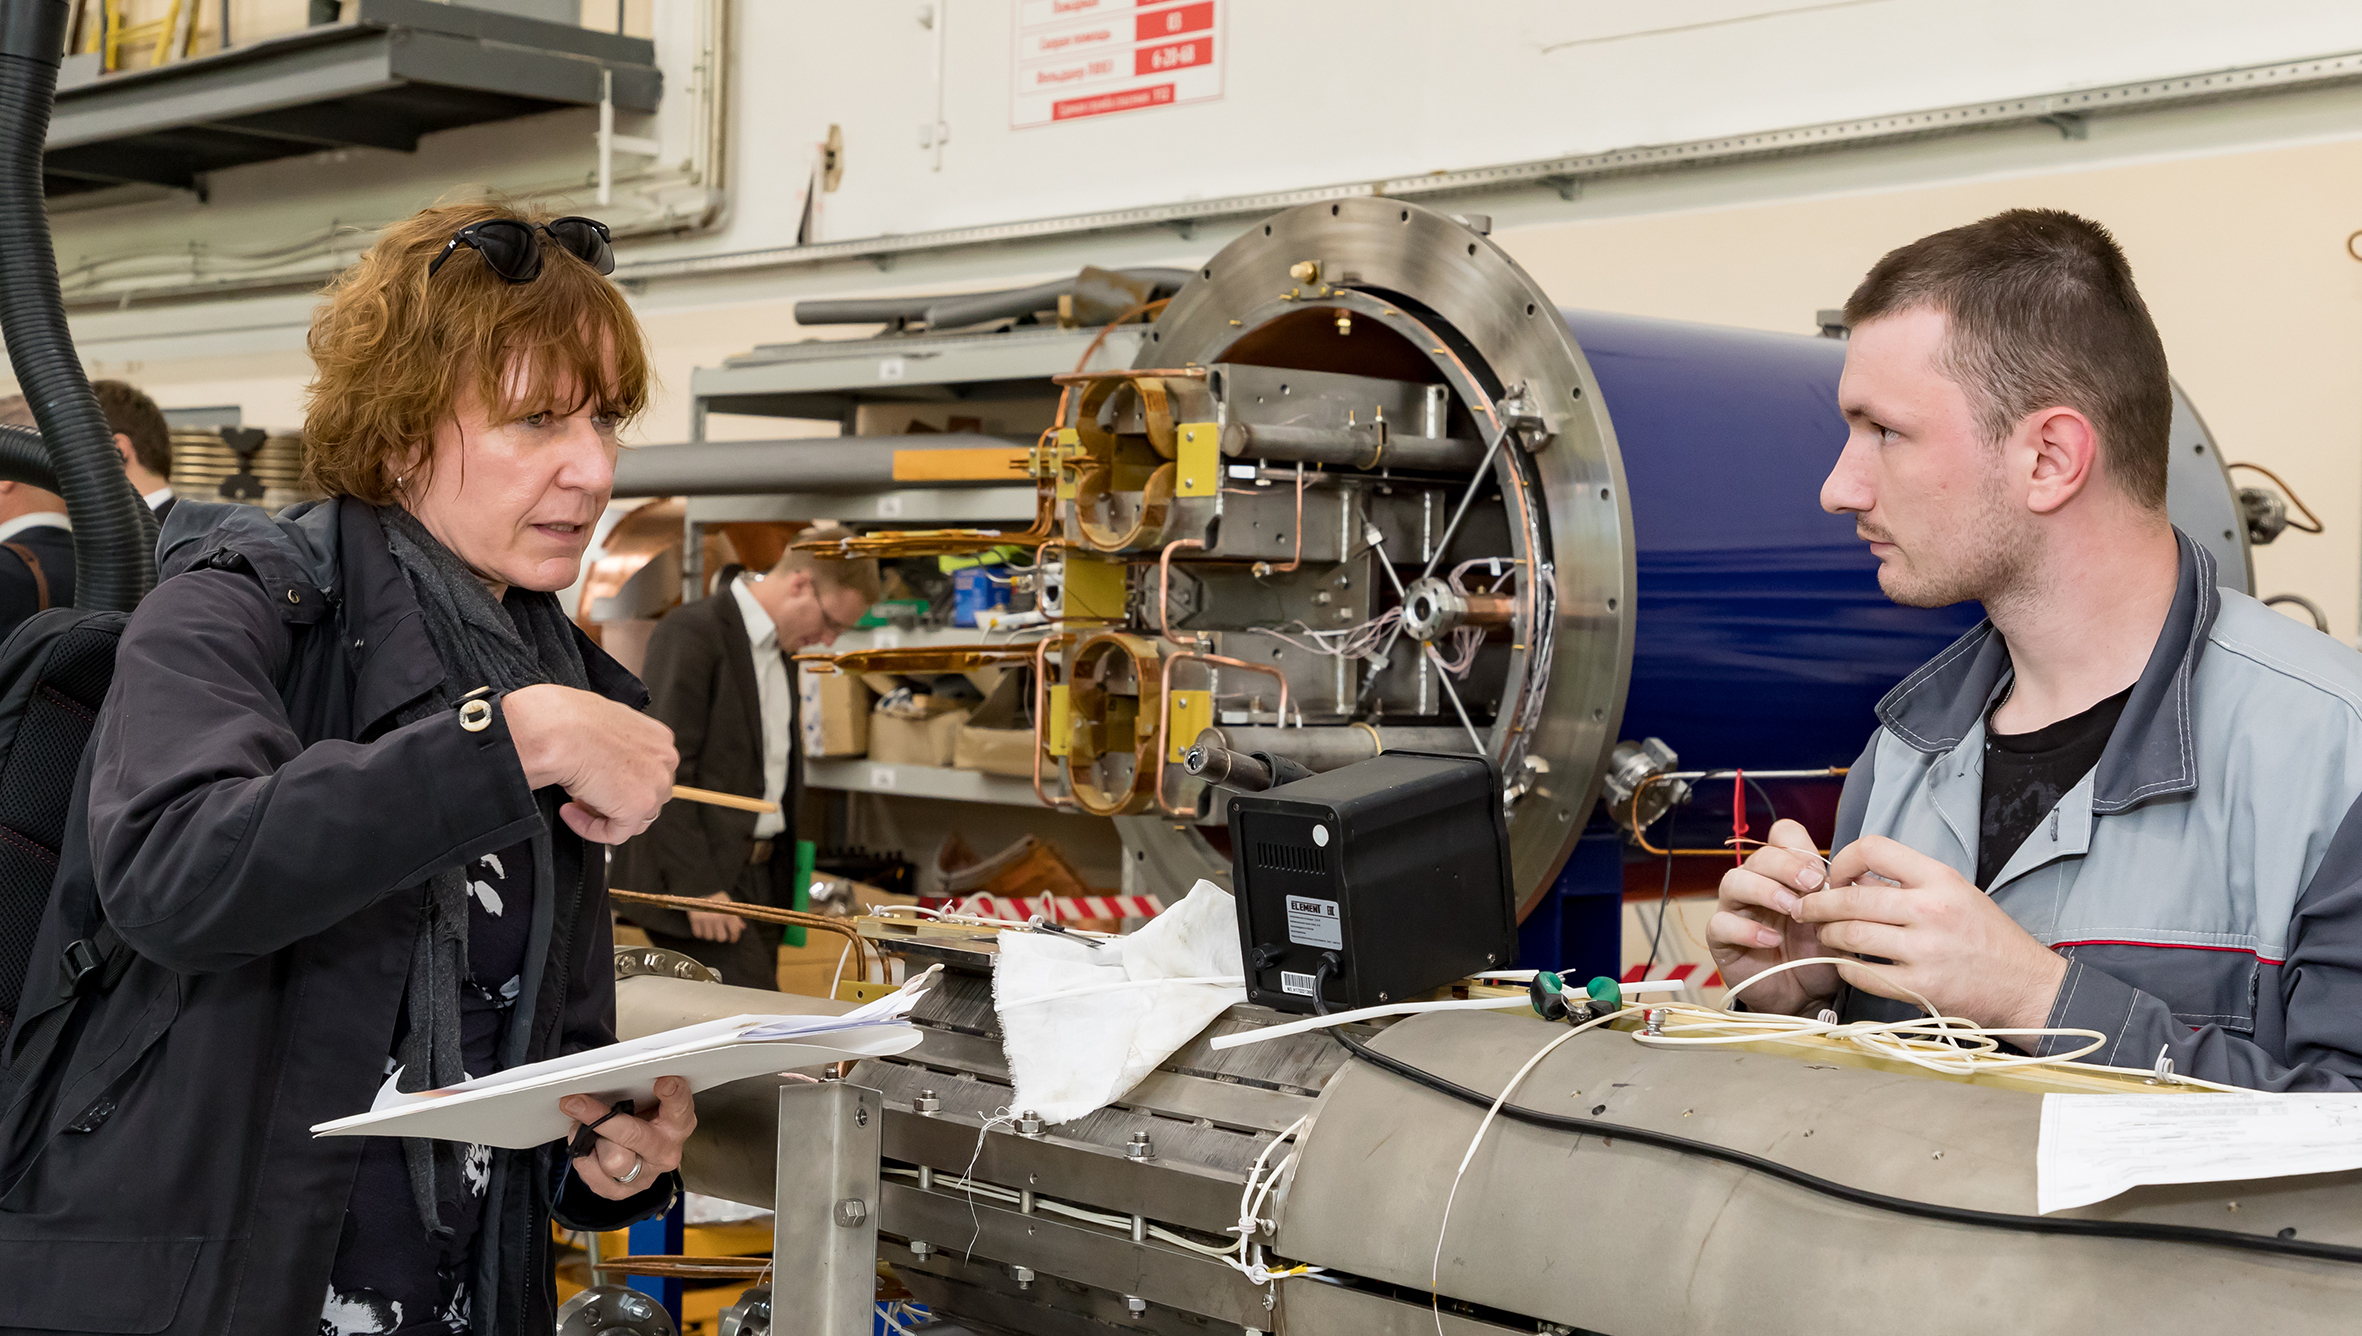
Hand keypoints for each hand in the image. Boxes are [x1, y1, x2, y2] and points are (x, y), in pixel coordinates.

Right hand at [503, 684, 677, 844]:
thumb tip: (605, 763)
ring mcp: (655, 784)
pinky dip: (589, 828)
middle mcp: (664, 759)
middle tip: (583, 793)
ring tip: (574, 800)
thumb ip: (614, 746)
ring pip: (633, 816)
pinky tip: (569, 811)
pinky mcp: (637, 807)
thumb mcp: (602, 726)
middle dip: (614, 799)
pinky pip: (615, 833)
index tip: (596, 781)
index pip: (649, 772)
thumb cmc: (567, 720)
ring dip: (601, 813)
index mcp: (658, 738)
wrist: (557, 729)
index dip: (619, 782)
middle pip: (646, 795)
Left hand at [561, 1076, 696, 1200]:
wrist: (639, 1155)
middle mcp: (666, 1150)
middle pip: (633, 1136)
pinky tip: (589, 1148)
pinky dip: (585, 1158)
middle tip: (575, 1103)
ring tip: (590, 1131)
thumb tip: (601, 1084)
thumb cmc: (641, 1119)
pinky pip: (593, 1174)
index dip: (673, 1093)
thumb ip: (636, 1092)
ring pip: (612, 1160)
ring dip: (595, 1143)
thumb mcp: (647, 1101)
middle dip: (601, 1118)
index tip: (663, 1082)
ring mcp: (646, 1175)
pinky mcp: (623, 1191)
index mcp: (678, 1122)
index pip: (679, 1105)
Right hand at [687, 892, 744, 942]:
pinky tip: (702, 926)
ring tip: (710, 927)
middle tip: (720, 932)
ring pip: (709, 937)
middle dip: (721, 935)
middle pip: (721, 938)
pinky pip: (698, 934)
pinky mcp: (694, 919)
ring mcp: (705, 919)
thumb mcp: (729, 905)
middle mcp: (717, 918)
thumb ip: (736, 917)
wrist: (701, 888)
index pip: (734, 932)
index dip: (734, 937)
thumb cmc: (718, 899)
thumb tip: (743, 927)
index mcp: (728, 913)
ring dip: (710, 933)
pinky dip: (700, 932)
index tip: (732, 939)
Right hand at [1706, 818, 1840, 1014]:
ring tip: (1791, 909)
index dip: (1799, 848)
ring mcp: (1736, 910)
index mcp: (1785, 874)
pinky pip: (1721, 923)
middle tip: (1812, 884)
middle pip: (1760, 856)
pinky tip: (1771, 941)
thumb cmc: (1817, 956)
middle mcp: (1758, 885)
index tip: (1823, 873)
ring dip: (1764, 890)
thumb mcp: (1836, 924)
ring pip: (1733, 881)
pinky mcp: (1721, 939)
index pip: (1782, 837)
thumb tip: (1848, 880)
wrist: (1805, 998)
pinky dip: (1746, 929)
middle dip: (1787, 865)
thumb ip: (1837, 900)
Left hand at [1796, 835, 2066, 1029]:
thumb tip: (1852, 878)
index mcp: (1939, 878)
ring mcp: (1925, 950)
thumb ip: (1908, 884)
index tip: (1833, 877)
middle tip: (1806, 910)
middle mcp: (1931, 909)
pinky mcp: (1921, 986)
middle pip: (1850, 897)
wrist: (2027, 985)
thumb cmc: (1988, 938)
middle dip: (1818, 904)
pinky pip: (1863, 974)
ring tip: (1827, 937)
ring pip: (1850, 935)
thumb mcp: (1956, 894)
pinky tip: (1847, 965)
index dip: (1842, 860)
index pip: (1873, 848)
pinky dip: (1846, 968)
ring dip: (1828, 936)